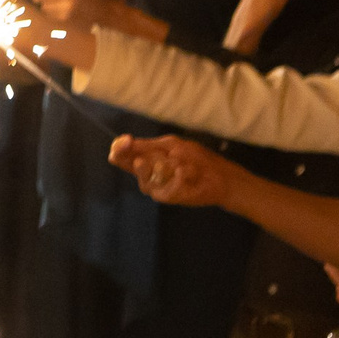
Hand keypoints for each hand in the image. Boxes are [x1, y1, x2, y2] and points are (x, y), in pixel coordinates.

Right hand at [108, 134, 238, 206]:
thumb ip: (147, 145)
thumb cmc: (196, 159)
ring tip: (183, 166)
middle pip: (131, 166)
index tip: (125, 142)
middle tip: (157, 157)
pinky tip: (187, 172)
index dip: (119, 149)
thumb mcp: (171, 145)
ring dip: (166, 167)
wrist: (219, 178)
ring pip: (145, 178)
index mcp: (145, 159)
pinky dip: (179, 177)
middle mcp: (146, 175)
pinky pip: (165, 185)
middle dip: (142, 160)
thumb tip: (125, 140)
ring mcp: (155, 187)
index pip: (122, 156)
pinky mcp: (166, 196)